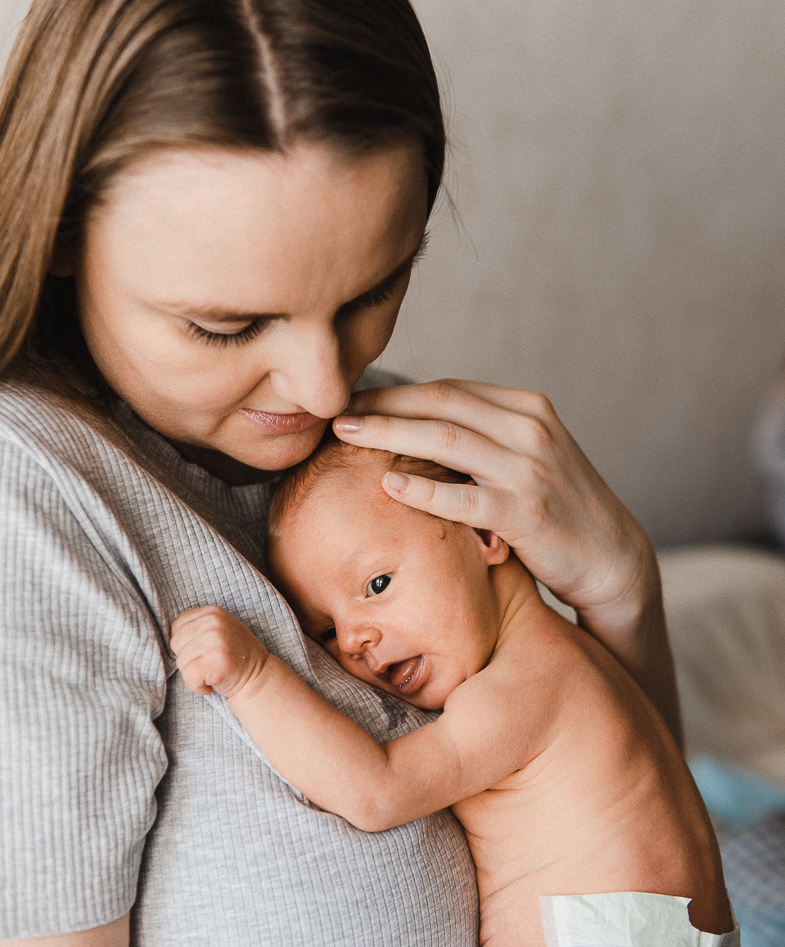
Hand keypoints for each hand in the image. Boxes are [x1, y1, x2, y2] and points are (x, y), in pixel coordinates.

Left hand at [170, 605, 268, 699]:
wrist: (259, 678)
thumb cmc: (234, 658)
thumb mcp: (218, 631)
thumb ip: (197, 627)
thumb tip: (166, 636)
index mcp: (212, 612)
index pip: (177, 627)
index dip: (186, 645)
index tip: (204, 652)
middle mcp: (213, 622)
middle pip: (176, 644)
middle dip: (188, 659)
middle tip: (209, 664)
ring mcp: (215, 640)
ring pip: (181, 662)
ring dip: (193, 675)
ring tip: (213, 673)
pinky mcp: (216, 660)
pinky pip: (189, 676)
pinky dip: (197, 687)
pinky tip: (212, 684)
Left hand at [336, 380, 652, 618]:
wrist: (610, 556)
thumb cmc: (556, 509)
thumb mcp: (525, 457)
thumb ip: (482, 437)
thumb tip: (415, 427)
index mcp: (526, 408)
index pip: (449, 390)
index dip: (397, 393)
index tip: (356, 400)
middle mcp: (530, 429)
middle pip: (441, 405)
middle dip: (383, 405)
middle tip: (336, 410)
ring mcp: (529, 469)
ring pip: (446, 441)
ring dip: (390, 434)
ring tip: (348, 434)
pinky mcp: (526, 512)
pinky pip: (464, 497)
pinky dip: (425, 489)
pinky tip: (390, 485)